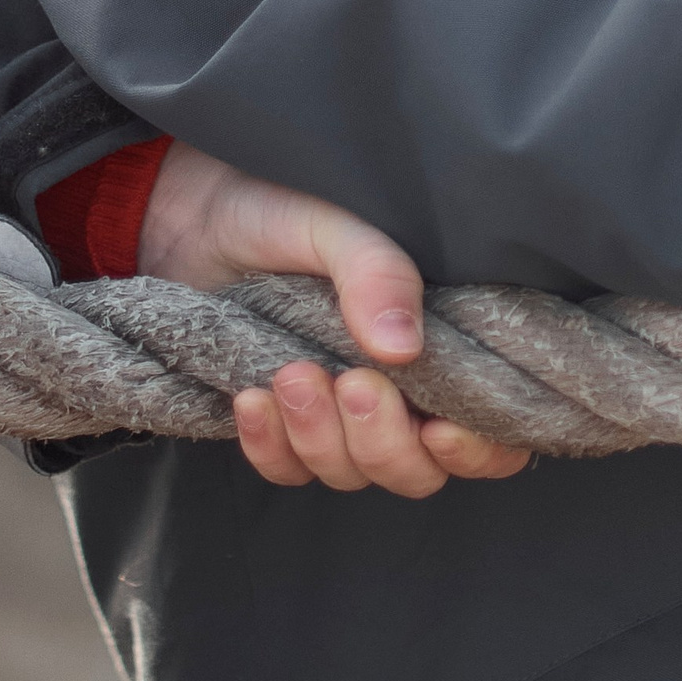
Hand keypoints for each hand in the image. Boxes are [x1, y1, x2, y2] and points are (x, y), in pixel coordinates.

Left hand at [138, 142, 529, 497]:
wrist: (192, 213)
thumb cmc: (279, 206)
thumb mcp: (333, 224)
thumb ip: (376, 273)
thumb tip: (402, 348)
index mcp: (439, 340)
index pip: (490, 428)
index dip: (479, 448)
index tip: (440, 428)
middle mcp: (398, 388)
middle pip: (417, 470)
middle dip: (386, 442)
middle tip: (353, 383)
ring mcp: (337, 413)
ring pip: (351, 474)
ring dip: (321, 437)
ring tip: (289, 375)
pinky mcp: (280, 425)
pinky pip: (286, 470)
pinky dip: (270, 446)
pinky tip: (250, 399)